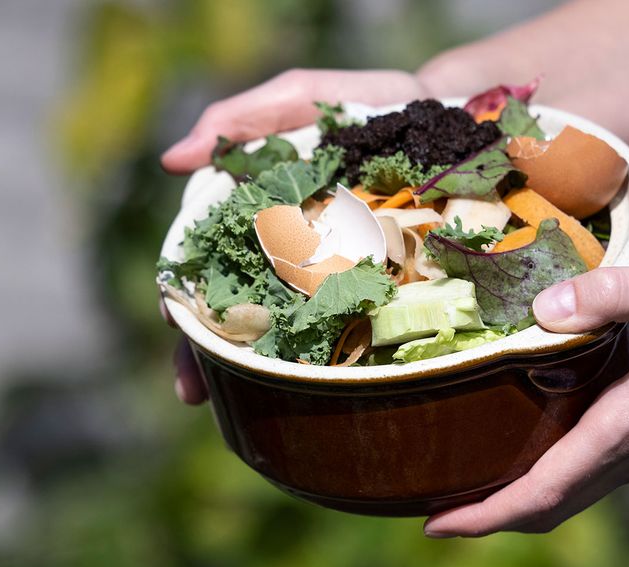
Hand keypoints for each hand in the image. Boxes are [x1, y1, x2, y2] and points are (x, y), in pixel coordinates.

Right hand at [161, 68, 429, 404]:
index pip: (206, 268)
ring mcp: (335, 287)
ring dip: (252, 377)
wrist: (457, 122)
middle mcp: (290, 262)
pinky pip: (352, 341)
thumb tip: (172, 158)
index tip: (173, 323)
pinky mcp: (382, 301)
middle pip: (235, 316)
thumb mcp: (300, 98)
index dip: (183, 298)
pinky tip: (316, 400)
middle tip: (194, 389)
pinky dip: (327, 375)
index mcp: (260, 223)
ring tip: (234, 406)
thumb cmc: (369, 108)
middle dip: (206, 356)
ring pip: (284, 341)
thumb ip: (241, 120)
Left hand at [423, 257, 628, 536]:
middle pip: (554, 507)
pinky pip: (604, 473)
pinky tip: (544, 442)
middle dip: (491, 518)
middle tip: (432, 513)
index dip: (485, 517)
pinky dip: (561, 475)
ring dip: (525, 498)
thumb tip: (543, 309)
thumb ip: (613, 293)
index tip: (432, 524)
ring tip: (473, 480)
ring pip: (580, 493)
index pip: (544, 493)